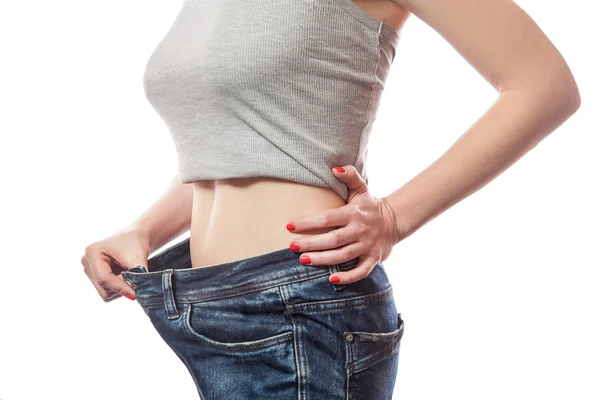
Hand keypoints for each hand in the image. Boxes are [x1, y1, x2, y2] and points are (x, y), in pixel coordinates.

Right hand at [81, 226, 149, 301]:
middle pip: (103, 288)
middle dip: (121, 287)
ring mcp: (89, 270)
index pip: (103, 278)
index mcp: (92, 252)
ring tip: (129, 273)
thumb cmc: (136, 244)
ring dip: (121, 288)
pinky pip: (107, 292)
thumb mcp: (138, 259)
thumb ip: (136, 277)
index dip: (120, 288)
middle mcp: (86, 262)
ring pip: (105, 293)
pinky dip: (118, 288)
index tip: (135, 294)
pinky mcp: (94, 277)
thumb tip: (136, 296)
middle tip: (135, 278)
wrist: (136, 238)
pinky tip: (123, 275)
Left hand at [286, 165, 401, 284]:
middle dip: (311, 243)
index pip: (327, 218)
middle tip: (292, 246)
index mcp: (353, 213)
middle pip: (332, 239)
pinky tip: (331, 280)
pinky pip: (360, 272)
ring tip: (304, 260)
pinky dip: (347, 277)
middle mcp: (360, 230)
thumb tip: (335, 167)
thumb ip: (350, 176)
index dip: (308, 222)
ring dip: (323, 259)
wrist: (395, 220)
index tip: (290, 226)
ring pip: (343, 255)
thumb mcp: (361, 188)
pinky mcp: (372, 259)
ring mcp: (367, 246)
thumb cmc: (370, 205)